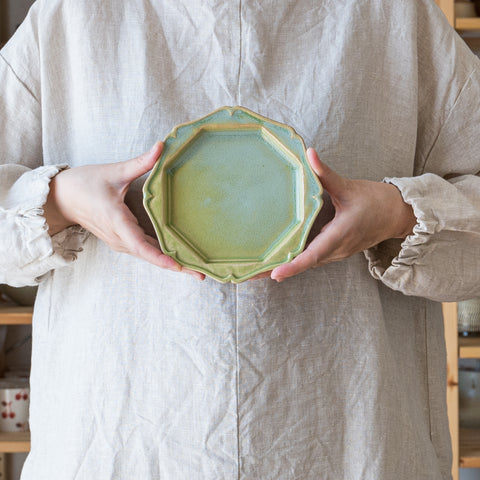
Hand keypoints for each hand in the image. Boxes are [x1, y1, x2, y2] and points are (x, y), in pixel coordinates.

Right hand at [43, 142, 204, 279]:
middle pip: (151, 256)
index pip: (141, 246)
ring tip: (198, 270)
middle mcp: (120, 238)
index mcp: (118, 222)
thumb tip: (161, 146)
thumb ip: (140, 162)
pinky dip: (163, 255)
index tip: (179, 266)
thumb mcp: (114, 172)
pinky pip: (145, 250)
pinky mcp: (123, 240)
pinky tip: (181, 258)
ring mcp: (121, 241)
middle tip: (202, 275)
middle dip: (177, 266)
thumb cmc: (85, 184)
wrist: (62, 198)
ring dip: (172, 263)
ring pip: (149, 256)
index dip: (160, 258)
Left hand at [270, 148, 415, 281]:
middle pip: (304, 263)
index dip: (294, 265)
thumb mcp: (349, 186)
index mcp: (341, 234)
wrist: (397, 215)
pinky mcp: (335, 251)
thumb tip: (309, 153)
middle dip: (278, 270)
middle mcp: (337, 249)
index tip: (276, 274)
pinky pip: (312, 259)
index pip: (314, 254)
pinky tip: (276, 259)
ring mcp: (336, 253)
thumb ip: (326, 173)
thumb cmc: (376, 201)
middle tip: (251, 274)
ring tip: (256, 271)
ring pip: (307, 263)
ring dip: (284, 267)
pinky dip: (294, 262)